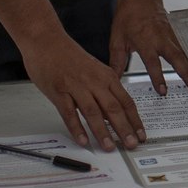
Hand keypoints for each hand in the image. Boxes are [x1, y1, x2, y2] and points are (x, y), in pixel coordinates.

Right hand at [23, 33, 145, 151]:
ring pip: (93, 112)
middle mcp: (95, 82)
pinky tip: (83, 140)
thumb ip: (103, 91)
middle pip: (114, 108)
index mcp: (107, 77)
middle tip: (132, 144)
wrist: (46, 40)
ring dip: (102, 131)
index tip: (142, 134)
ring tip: (109, 147)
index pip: (126, 102)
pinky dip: (76, 127)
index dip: (135, 120)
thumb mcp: (94, 71)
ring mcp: (77, 86)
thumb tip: (111, 115)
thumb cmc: (69, 56)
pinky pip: (69, 112)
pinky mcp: (59, 91)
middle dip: (125, 129)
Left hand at [109, 0, 187, 95]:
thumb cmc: (128, 17)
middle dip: (187, 73)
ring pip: (185, 53)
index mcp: (145, 42)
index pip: (153, 63)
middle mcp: (161, 39)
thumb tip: (115, 79)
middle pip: (177, 58)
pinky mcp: (176, 32)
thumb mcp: (117, 40)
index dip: (158, 78)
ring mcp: (171, 35)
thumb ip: (117, 62)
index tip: (163, 91)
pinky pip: (186, 47)